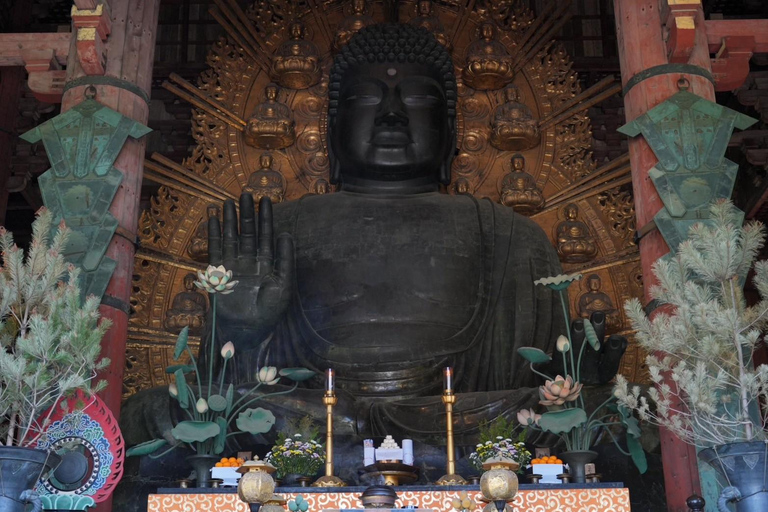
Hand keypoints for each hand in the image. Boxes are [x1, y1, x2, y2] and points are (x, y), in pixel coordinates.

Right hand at [208, 194, 293, 342]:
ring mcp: (234, 265)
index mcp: (267, 264)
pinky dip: (215, 233)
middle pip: (248, 232)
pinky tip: (214, 218)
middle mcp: (250, 262)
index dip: (266, 218)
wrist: (248, 330)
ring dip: (230, 220)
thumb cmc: (269, 311)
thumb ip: (285, 259)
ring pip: (232, 237)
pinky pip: (216, 248)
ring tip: (229, 201)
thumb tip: (285, 234)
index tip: (266, 200)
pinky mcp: (219, 272)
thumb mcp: (283, 284)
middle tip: (246, 193)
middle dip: (247, 214)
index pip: (267, 236)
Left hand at [547, 312, 627, 384]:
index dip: (613, 352)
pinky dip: (560, 348)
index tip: (615, 337)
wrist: (563, 382)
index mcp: (601, 375)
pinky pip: (557, 358)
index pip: (610, 365)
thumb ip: (614, 352)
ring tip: (579, 322)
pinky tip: (562, 337)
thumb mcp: (604, 362)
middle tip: (598, 315)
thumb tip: (622, 341)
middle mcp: (587, 376)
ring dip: (577, 337)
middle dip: (596, 334)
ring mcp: (571, 373)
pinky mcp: (555, 369)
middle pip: (592, 354)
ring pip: (575, 354)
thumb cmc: (589, 365)